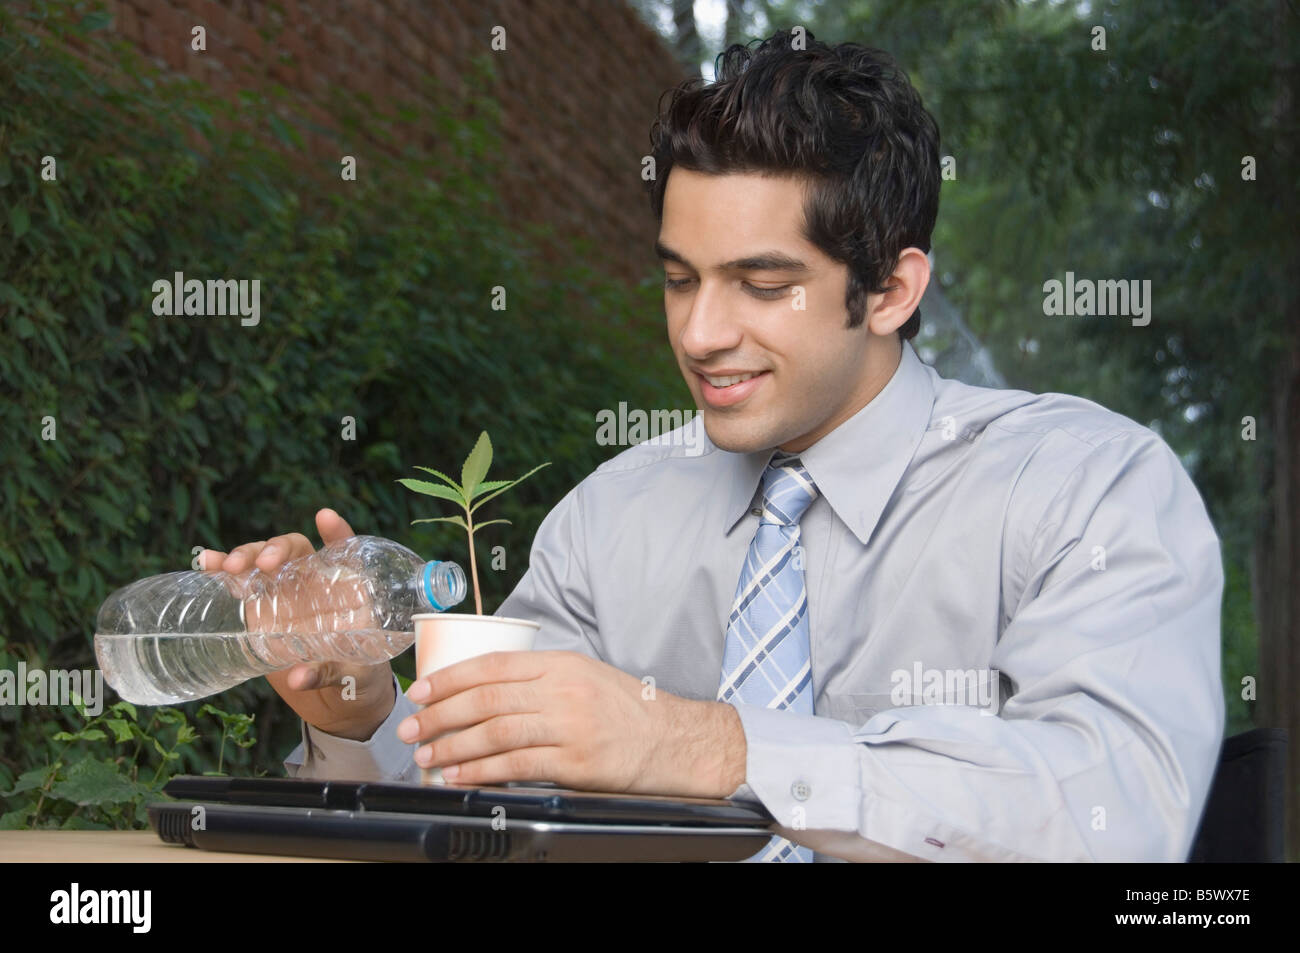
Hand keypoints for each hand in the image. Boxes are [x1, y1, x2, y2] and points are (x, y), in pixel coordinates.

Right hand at [199, 508, 395, 740]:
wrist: (335, 701)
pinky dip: (222, 570)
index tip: (324, 518)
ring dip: (246, 556)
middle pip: (295, 550)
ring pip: (263, 561)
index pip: (345, 551)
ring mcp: (284, 594)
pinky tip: (207, 563)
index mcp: (347, 590)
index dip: (337, 532)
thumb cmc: (358, 678)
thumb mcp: (352, 675)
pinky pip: (240, 583)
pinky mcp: (260, 611)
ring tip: (229, 566)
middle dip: (277, 549)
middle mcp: (314, 584)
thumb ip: (327, 672)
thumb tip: (298, 678)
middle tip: (264, 564)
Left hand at [399, 650, 746, 796]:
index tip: (421, 690)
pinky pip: (516, 766)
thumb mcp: (586, 677)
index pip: (493, 665)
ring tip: (426, 755)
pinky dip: (480, 771)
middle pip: (486, 699)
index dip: (450, 677)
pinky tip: (459, 776)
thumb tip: (486, 691)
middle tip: (411, 727)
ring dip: (452, 745)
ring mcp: (569, 727)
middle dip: (439, 714)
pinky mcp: (575, 764)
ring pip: (495, 732)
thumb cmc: (628, 712)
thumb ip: (541, 680)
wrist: (676, 741)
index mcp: (562, 664)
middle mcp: (563, 691)